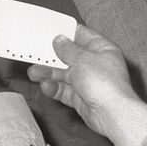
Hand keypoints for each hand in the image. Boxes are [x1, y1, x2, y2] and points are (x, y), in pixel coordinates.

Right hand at [27, 25, 146, 145]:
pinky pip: (65, 90)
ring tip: (33, 74)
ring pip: (64, 74)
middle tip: (35, 54)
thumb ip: (67, 49)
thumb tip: (58, 40)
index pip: (81, 35)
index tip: (47, 30)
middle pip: (69, 56)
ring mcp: (88, 82)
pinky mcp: (82, 97)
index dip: (64, 32)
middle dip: (52, 57)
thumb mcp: (81, 59)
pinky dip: (55, 88)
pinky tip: (46, 87)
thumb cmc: (102, 81)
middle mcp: (95, 64)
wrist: (113, 115)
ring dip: (48, 73)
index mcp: (101, 48)